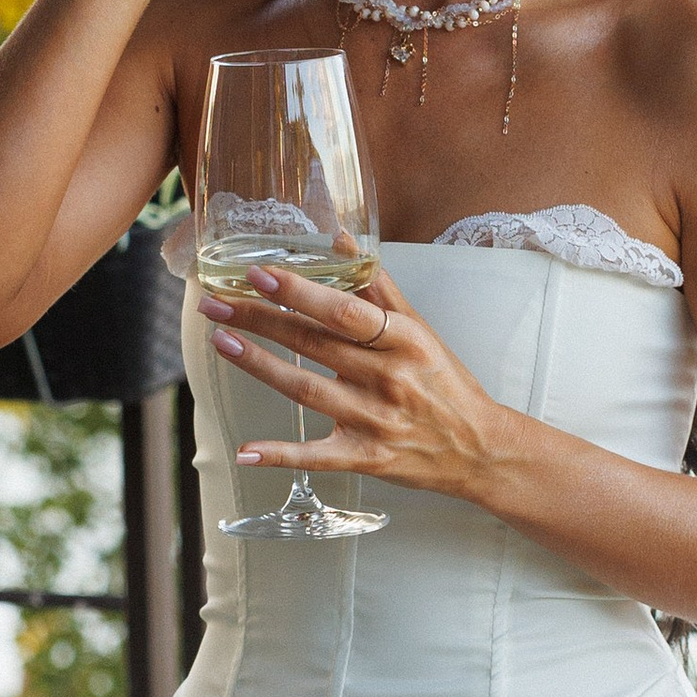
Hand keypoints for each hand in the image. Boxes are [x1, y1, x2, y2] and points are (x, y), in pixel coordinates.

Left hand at [210, 246, 521, 506]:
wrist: (480, 450)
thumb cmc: (445, 383)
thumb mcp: (420, 329)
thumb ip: (377, 286)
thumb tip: (341, 239)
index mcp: (403, 341)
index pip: (343, 312)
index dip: (299, 293)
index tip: (258, 274)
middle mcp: (388, 378)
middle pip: (313, 345)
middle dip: (260, 321)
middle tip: (215, 304)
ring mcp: (375, 421)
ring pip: (307, 392)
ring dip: (259, 367)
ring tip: (222, 343)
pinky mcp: (367, 458)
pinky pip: (317, 457)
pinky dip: (280, 455)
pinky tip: (245, 450)